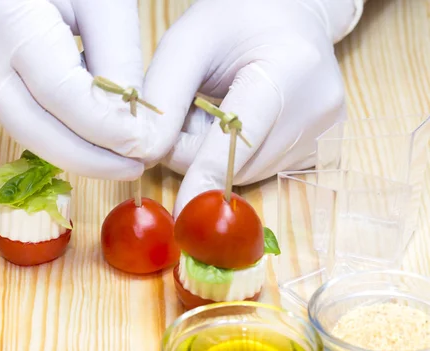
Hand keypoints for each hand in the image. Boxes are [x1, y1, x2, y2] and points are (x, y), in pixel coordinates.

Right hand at [0, 0, 152, 180]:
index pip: (59, 94)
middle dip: (86, 158)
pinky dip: (51, 122)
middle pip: (30, 127)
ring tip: (115, 151)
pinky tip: (81, 122)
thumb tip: (131, 126)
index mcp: (4, 12)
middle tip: (131, 168)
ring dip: (71, 144)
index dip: (103, 130)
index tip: (141, 148)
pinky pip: (11, 107)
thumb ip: (117, 59)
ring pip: (21, 122)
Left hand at [142, 0, 362, 215]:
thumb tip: (145, 155)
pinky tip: (242, 122)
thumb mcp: (188, 41)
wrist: (290, 17)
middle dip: (194, 148)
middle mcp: (318, 109)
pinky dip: (236, 157)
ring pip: (243, 174)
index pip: (241, 136)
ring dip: (213, 153)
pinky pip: (259, 172)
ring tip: (220, 106)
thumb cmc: (235, 21)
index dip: (207, 175)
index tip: (185, 212)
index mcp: (290, 69)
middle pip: (234, 163)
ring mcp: (325, 134)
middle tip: (192, 107)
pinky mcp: (321, 151)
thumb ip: (164, 96)